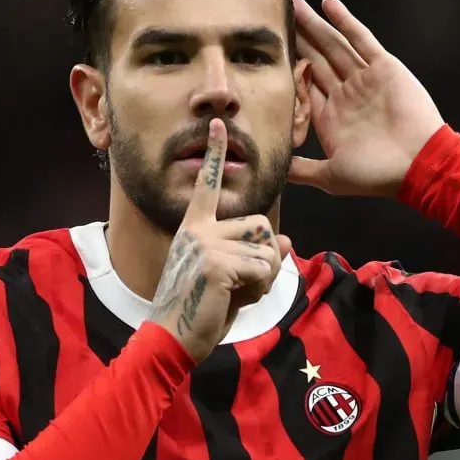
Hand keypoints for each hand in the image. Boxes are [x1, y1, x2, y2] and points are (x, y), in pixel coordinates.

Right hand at [148, 119, 292, 363]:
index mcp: (195, 227)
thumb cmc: (201, 309)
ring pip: (267, 250)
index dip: (216, 153)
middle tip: (242, 283)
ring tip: (237, 293)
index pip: (208, 185)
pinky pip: (263, 269)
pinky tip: (233, 300)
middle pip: (260, 225)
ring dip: (264, 277)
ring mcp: (207, 245)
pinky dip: (260, 290)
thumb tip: (286, 241)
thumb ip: (255, 256)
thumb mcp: (232, 277)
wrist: (173, 335)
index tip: (219, 124)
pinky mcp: (218, 264)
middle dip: (265, 257)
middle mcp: (199, 229)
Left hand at [289, 0, 444, 197]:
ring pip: (333, 45)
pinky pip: (361, 39)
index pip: (302, 86)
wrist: (420, 165)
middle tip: (276, 13)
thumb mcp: (331, 176)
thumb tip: (275, 170)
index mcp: (330, 117)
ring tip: (294, 2)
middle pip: (315, 58)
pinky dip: (345, 21)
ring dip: (314, 24)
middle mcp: (345, 94)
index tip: (265, 50)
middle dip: (296, 37)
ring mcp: (364, 79)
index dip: (285, 67)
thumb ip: (303, 170)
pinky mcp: (383, 67)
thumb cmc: (377, 175)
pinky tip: (328, 4)